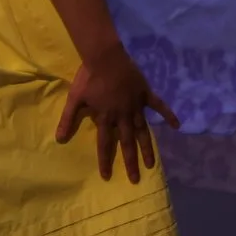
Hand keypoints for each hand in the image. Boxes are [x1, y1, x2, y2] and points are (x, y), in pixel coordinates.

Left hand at [55, 45, 180, 183]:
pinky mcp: (145, 94)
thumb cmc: (88, 77)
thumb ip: (68, 119)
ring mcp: (136, 105)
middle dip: (131, 162)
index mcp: (106, 118)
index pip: (104, 144)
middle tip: (136, 179)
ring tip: (152, 164)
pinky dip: (168, 115)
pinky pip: (159, 106)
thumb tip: (59, 139)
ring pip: (143, 131)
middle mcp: (123, 116)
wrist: (105, 57)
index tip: (107, 177)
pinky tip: (177, 125)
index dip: (105, 160)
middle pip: (126, 142)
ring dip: (147, 148)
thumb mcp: (75, 99)